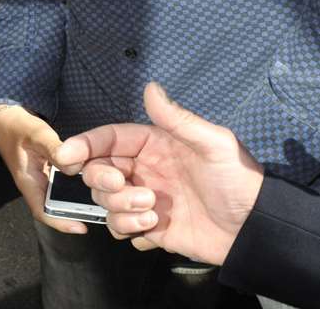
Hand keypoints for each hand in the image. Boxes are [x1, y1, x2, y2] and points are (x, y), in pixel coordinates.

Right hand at [0, 104, 88, 233]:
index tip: (81, 228)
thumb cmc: (18, 128)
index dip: (61, 223)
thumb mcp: (36, 134)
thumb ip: (54, 149)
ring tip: (98, 201)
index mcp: (28, 182)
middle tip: (97, 214)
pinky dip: (75, 186)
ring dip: (76, 201)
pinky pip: (62, 186)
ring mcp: (42, 180)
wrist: (7, 120)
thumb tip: (74, 166)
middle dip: (74, 214)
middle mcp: (36, 186)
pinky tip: (91, 182)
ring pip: (59, 198)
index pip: (42, 211)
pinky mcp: (48, 173)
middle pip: (55, 209)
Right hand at [51, 83, 262, 265]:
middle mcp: (144, 169)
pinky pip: (120, 227)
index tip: (66, 156)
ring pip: (106, 202)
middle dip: (104, 182)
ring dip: (121, 209)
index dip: (84, 144)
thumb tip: (150, 88)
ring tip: (153, 213)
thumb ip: (178, 119)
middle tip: (129, 189)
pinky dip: (130, 229)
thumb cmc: (237, 180)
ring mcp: (144, 199)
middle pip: (99, 171)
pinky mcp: (149, 227)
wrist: (252, 229)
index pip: (109, 139)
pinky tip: (156, 230)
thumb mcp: (214, 144)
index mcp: (154, 144)